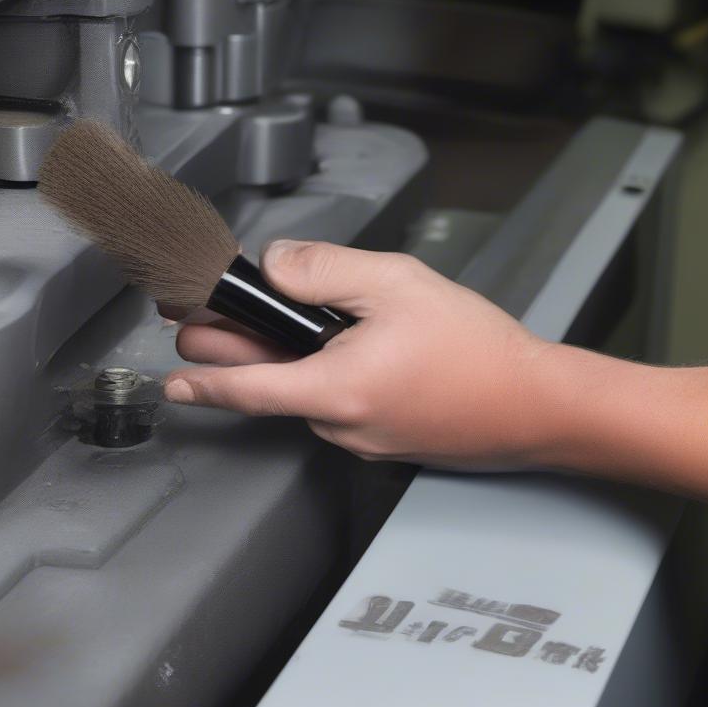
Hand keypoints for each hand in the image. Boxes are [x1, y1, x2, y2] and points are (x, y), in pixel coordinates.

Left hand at [165, 240, 558, 469]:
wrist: (537, 405)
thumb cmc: (477, 350)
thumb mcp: (397, 284)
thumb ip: (325, 270)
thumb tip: (275, 266)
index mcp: (336, 389)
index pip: (247, 388)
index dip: (203, 381)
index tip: (170, 379)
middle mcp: (340, 424)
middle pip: (267, 386)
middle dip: (232, 353)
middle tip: (207, 325)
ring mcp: (361, 438)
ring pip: (302, 392)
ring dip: (282, 359)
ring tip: (278, 321)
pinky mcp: (381, 439)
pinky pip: (335, 403)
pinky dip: (320, 373)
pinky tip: (338, 344)